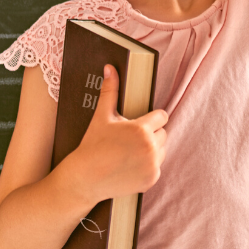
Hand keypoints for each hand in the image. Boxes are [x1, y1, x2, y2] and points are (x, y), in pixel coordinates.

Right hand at [71, 64, 167, 203]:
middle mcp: (150, 147)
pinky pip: (157, 166)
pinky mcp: (151, 179)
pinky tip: (131, 164)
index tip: (142, 122)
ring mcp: (152, 165)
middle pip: (163, 133)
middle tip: (131, 138)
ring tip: (131, 151)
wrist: (85, 179)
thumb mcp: (102, 116)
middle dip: (151, 133)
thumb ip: (110, 91)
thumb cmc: (92, 145)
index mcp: (141, 129)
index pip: (162, 116)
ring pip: (162, 150)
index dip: (152, 118)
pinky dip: (148, 165)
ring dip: (152, 149)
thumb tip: (110, 68)